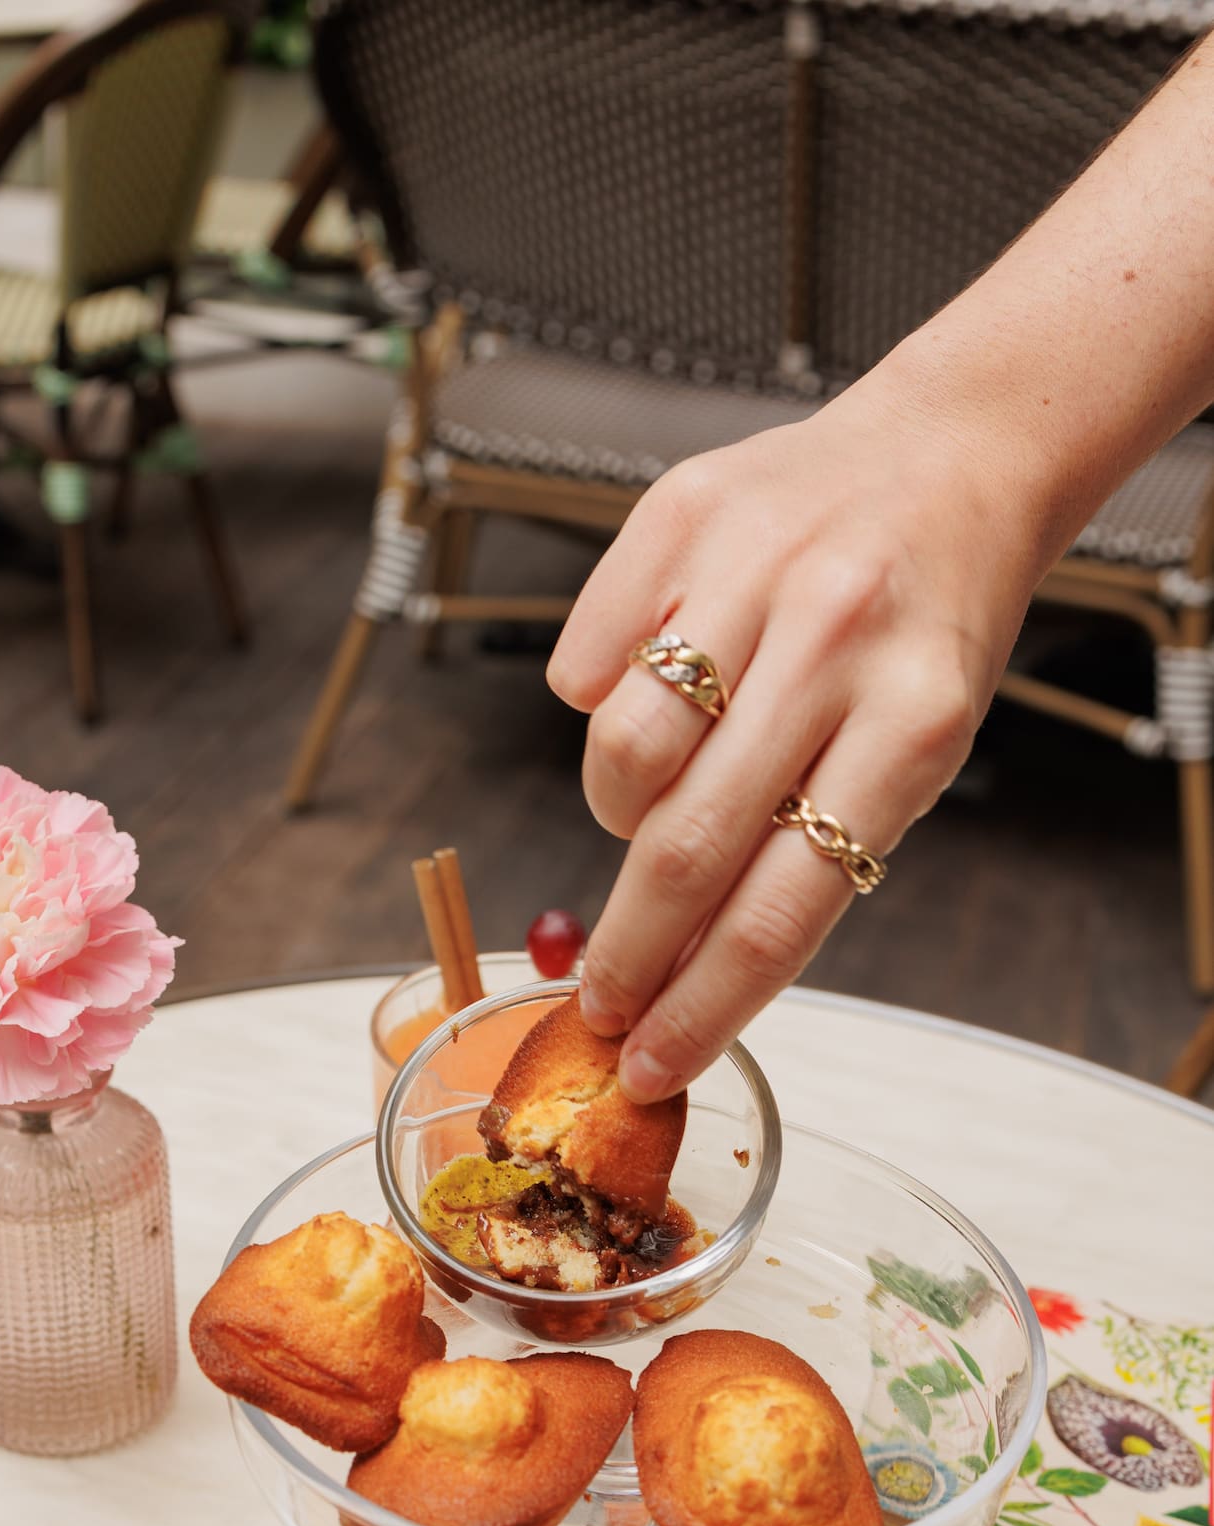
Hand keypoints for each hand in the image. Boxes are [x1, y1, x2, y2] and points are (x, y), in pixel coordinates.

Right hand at [547, 382, 1043, 1100]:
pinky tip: (656, 687)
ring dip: (619, 813)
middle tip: (597, 999)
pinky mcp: (676, 516)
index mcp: (914, 722)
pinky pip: (584, 664)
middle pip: (686, 849)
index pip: (783, 909)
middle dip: (626, 952)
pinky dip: (599, 703)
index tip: (649, 1062)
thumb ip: (812, 848)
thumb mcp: (917, 747)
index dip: (702, 1007)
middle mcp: (833, 641)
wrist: (946, 457)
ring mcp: (751, 569)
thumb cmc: (924, 627)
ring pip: (619, 756)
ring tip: (656, 799)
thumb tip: (689, 974)